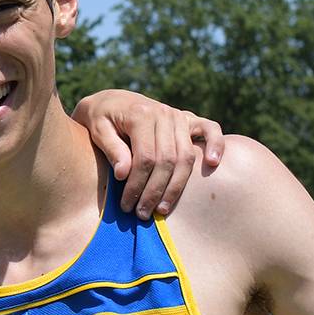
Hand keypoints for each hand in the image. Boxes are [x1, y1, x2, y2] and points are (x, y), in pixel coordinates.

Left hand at [72, 91, 223, 220]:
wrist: (111, 100)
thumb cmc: (100, 118)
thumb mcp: (97, 130)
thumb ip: (111, 149)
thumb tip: (124, 174)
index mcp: (141, 115)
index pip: (146, 158)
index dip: (137, 185)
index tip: (127, 204)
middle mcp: (164, 114)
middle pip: (167, 160)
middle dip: (155, 191)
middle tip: (143, 213)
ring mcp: (179, 116)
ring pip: (186, 156)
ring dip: (176, 186)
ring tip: (162, 208)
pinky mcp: (189, 119)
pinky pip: (211, 129)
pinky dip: (216, 145)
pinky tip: (212, 164)